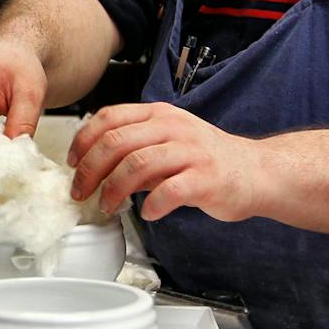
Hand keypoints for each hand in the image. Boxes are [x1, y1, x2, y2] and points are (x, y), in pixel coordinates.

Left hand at [68, 102, 262, 221]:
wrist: (256, 172)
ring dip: (114, 189)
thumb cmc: (208, 160)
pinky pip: (169, 190)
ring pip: (137, 164)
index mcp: (160, 115)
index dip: (83, 140)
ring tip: (108, 205)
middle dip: (90, 169)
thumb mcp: (167, 144)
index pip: (109, 117)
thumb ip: (133, 152)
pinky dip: (152, 205)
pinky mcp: (206, 178)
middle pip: (117, 141)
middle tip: (81, 191)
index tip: (72, 163)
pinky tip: (148, 214)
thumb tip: (93, 167)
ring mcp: (191, 151)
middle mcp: (174, 127)